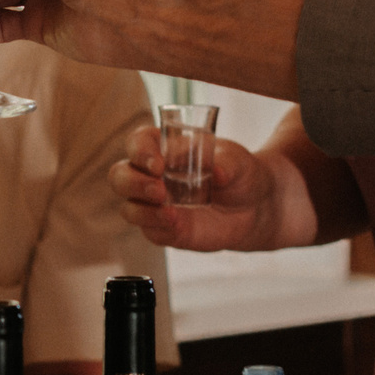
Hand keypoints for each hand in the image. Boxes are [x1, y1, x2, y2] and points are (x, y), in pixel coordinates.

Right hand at [110, 124, 293, 251]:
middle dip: (133, 183)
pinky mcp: (164, 229)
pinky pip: (149, 231)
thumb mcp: (237, 160)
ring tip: (170, 212)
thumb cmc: (238, 173)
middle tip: (159, 190)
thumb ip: (226, 163)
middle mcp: (151, 175)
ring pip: (128, 208)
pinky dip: (158, 228)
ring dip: (143, 211)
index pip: (137, 143)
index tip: (158, 164)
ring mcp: (155, 205)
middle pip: (120, 176)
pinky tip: (177, 224)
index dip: (140, 152)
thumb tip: (218, 172)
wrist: (254, 206)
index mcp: (163, 147)